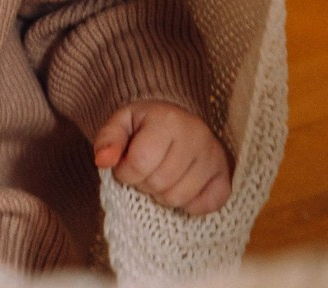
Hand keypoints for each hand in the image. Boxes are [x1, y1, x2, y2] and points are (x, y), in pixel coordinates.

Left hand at [93, 100, 231, 215]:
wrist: (177, 120)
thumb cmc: (145, 124)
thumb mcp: (122, 123)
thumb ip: (108, 139)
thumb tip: (102, 161)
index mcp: (168, 120)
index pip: (140, 162)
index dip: (125, 171)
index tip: (124, 166)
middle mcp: (196, 136)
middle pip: (159, 183)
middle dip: (143, 183)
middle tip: (144, 170)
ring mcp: (214, 158)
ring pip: (179, 198)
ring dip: (162, 195)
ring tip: (160, 176)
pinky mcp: (225, 177)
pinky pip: (203, 207)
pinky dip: (187, 204)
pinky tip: (180, 185)